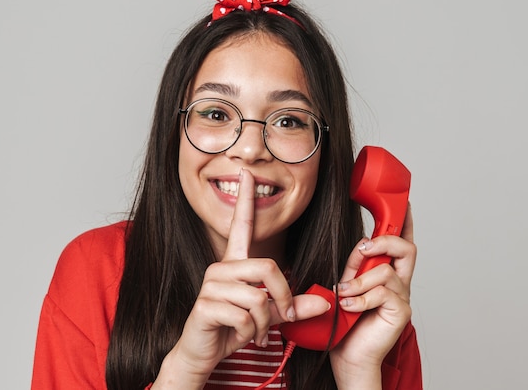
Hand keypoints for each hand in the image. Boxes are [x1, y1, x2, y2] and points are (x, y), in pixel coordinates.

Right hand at [153, 169, 328, 388]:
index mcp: (235, 264)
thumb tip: (325, 301)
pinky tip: (239, 336)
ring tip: (255, 332)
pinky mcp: (205, 305)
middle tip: (282, 318)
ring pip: (258, 297)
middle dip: (283, 298)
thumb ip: (292, 306)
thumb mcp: (267, 316)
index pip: (241, 225)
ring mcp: (212, 286)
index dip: (245, 200)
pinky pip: (244, 316)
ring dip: (264, 323)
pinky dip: (250, 333)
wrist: (202, 352)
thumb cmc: (232, 328)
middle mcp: (221, 268)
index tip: (246, 174)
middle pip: (268, 267)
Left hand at [330, 205, 416, 387]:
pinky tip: (349, 307)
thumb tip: (362, 246)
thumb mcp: (347, 285)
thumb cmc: (346, 322)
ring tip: (345, 295)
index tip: (404, 204)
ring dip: (360, 281)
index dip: (405, 222)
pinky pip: (383, 293)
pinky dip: (362, 298)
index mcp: (387, 273)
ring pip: (386, 272)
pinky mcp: (400, 313)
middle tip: (364, 250)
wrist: (348, 355)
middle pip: (407, 249)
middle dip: (384, 242)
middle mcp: (399, 283)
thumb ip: (356, 265)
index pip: (401, 244)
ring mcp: (402, 298)